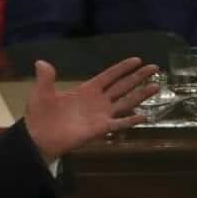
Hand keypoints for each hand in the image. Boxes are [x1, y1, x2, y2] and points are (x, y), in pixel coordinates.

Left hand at [24, 57, 159, 160]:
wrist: (39, 138)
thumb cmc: (41, 115)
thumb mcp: (42, 93)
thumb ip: (46, 78)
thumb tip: (40, 62)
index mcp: (86, 90)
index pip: (109, 76)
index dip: (122, 68)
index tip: (137, 60)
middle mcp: (97, 101)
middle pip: (122, 86)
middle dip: (138, 77)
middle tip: (155, 67)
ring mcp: (100, 115)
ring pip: (125, 102)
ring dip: (141, 95)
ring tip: (157, 86)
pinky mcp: (100, 129)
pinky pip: (119, 123)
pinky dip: (130, 120)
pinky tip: (144, 116)